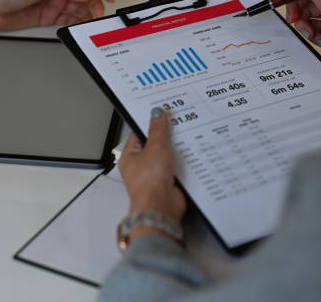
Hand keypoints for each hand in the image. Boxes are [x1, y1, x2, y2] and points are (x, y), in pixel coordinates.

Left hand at [118, 108, 186, 239]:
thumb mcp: (154, 147)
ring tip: (185, 137)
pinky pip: (177, 167)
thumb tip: (156, 114)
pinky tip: (191, 154)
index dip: (150, 123)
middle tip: (177, 124)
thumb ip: (157, 129)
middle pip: (155, 145)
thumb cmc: (148, 181)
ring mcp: (155, 175)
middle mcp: (141, 166)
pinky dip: (184, 162)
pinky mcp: (169, 182)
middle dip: (166, 137)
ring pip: (168, 156)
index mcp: (130, 156)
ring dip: (176, 150)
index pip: (139, 134)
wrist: (160, 206)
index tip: (161, 114)